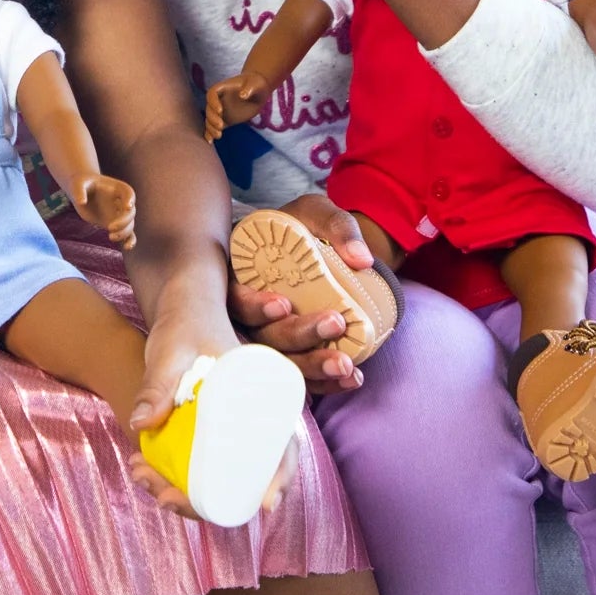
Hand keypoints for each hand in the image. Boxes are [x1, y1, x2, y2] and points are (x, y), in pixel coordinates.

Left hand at [73, 175, 137, 248]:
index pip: (128, 193)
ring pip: (129, 225)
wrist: (81, 192)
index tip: (127, 207)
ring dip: (124, 233)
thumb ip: (79, 192)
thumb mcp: (78, 184)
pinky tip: (127, 247)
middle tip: (110, 228)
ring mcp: (119, 214)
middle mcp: (122, 202)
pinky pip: (127, 234)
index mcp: (117, 188)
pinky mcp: (115, 225)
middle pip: (130, 212)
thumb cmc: (81, 184)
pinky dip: (129, 240)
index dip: (130, 200)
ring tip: (111, 237)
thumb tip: (81, 202)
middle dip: (123, 221)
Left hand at [126, 302, 296, 520]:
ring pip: (216, 479)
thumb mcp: (171, 351)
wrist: (179, 309)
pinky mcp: (206, 433)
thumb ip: (157, 383)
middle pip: (244, 478)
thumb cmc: (186, 323)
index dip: (280, 480)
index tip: (265, 505)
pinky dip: (175, 478)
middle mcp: (251, 420)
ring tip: (141, 476)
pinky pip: (199, 468)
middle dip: (206, 502)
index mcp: (263, 399)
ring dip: (184, 494)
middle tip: (166, 498)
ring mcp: (228, 430)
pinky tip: (143, 470)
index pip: (284, 447)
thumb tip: (139, 423)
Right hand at [205, 75, 264, 140]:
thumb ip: (249, 89)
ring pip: (210, 120)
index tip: (220, 111)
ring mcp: (220, 111)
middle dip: (213, 118)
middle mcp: (218, 100)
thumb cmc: (255, 84)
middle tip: (221, 126)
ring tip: (218, 135)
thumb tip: (243, 95)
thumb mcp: (255, 84)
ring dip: (211, 128)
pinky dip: (211, 134)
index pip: (212, 94)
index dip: (214, 102)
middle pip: (209, 109)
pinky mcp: (225, 120)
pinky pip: (215, 127)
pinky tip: (210, 141)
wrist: (258, 91)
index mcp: (221, 88)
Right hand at [226, 195, 373, 394]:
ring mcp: (267, 337)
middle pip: (259, 335)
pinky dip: (326, 382)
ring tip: (346, 365)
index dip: (254, 305)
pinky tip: (351, 379)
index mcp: (240, 276)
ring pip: (279, 363)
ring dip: (312, 368)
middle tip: (334, 323)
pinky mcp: (289, 355)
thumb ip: (336, 226)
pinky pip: (300, 376)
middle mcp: (247, 313)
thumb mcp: (315, 212)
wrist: (322, 252)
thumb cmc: (306, 229)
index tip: (284, 304)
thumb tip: (361, 259)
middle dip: (297, 336)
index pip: (234, 297)